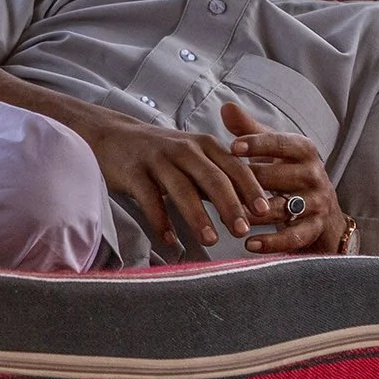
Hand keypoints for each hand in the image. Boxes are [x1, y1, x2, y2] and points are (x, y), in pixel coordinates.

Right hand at [85, 113, 272, 252]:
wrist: (113, 137)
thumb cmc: (162, 154)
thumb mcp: (194, 156)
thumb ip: (220, 177)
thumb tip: (251, 209)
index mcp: (205, 144)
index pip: (234, 166)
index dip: (250, 188)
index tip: (265, 212)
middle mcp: (183, 149)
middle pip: (211, 177)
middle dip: (229, 204)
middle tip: (242, 230)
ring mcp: (157, 159)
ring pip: (181, 188)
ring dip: (197, 216)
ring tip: (210, 240)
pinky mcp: (133, 171)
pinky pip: (149, 198)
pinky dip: (160, 220)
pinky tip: (169, 240)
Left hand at [223, 100, 345, 253]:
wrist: (324, 210)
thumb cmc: (288, 173)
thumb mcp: (273, 150)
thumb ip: (250, 130)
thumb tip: (226, 106)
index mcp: (304, 150)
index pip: (282, 143)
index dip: (257, 144)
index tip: (231, 147)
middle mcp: (314, 174)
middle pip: (279, 177)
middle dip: (248, 183)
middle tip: (217, 189)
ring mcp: (317, 203)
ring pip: (284, 207)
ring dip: (254, 214)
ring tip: (227, 218)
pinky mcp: (316, 229)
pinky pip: (294, 237)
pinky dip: (272, 242)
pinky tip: (248, 245)